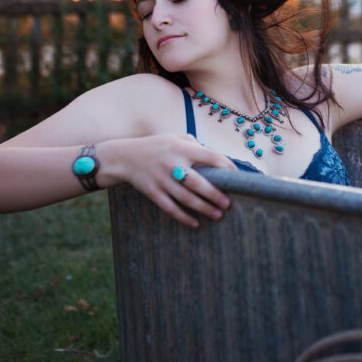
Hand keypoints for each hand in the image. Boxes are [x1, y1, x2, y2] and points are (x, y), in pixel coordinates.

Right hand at [109, 134, 235, 227]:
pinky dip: (183, 217)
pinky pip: (170, 207)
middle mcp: (172, 163)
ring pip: (186, 198)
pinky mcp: (152, 192)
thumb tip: (218, 160)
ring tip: (218, 214)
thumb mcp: (175, 138)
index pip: (210, 156)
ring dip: (204, 208)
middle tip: (228, 204)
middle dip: (215, 195)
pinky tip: (195, 223)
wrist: (124, 157)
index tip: (237, 178)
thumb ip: (196, 145)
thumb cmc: (157, 147)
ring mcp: (161, 179)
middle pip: (198, 183)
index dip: (226, 167)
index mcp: (181, 147)